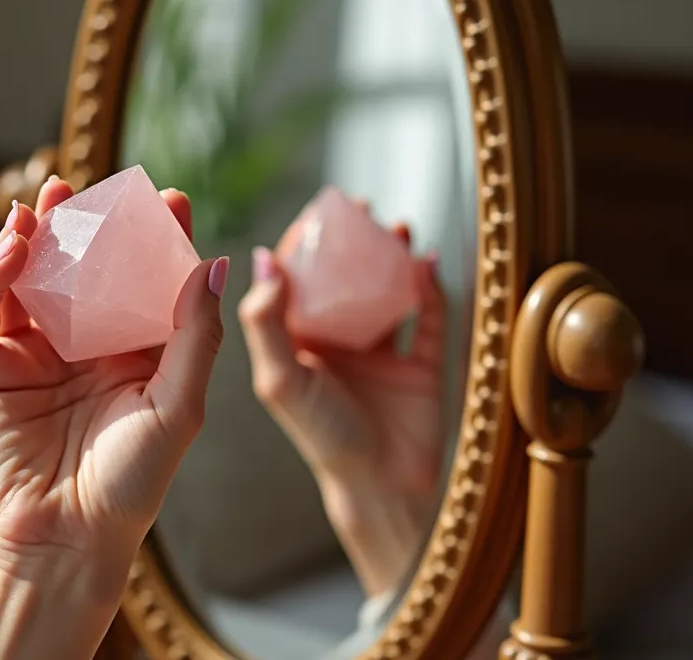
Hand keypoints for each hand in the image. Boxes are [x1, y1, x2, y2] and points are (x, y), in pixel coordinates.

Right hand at [0, 178, 225, 658]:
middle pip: (78, 270)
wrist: (64, 539)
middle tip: (92, 187)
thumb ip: (196, 335)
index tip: (170, 199)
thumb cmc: (129, 485)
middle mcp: (75, 348)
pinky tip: (15, 245)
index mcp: (127, 356)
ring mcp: (24, 355)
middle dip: (84, 226)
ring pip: (25, 279)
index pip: (139, 282)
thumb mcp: (178, 406)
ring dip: (33, 236)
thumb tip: (214, 263)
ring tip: (49, 198)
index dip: (153, 239)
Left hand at [238, 215, 444, 595]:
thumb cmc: (321, 438)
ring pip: (386, 291)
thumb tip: (263, 259)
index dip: (305, 246)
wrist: (381, 488)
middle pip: (344, 279)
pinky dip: (430, 288)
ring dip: (391, 257)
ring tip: (394, 226)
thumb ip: (265, 323)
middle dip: (351, 241)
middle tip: (359, 204)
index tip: (316, 213)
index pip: (297, 283)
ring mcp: (381, 352)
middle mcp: (337, 343)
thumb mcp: (280, 380)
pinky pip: (430, 317)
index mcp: (297, 344)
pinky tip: (427, 261)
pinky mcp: (421, 364)